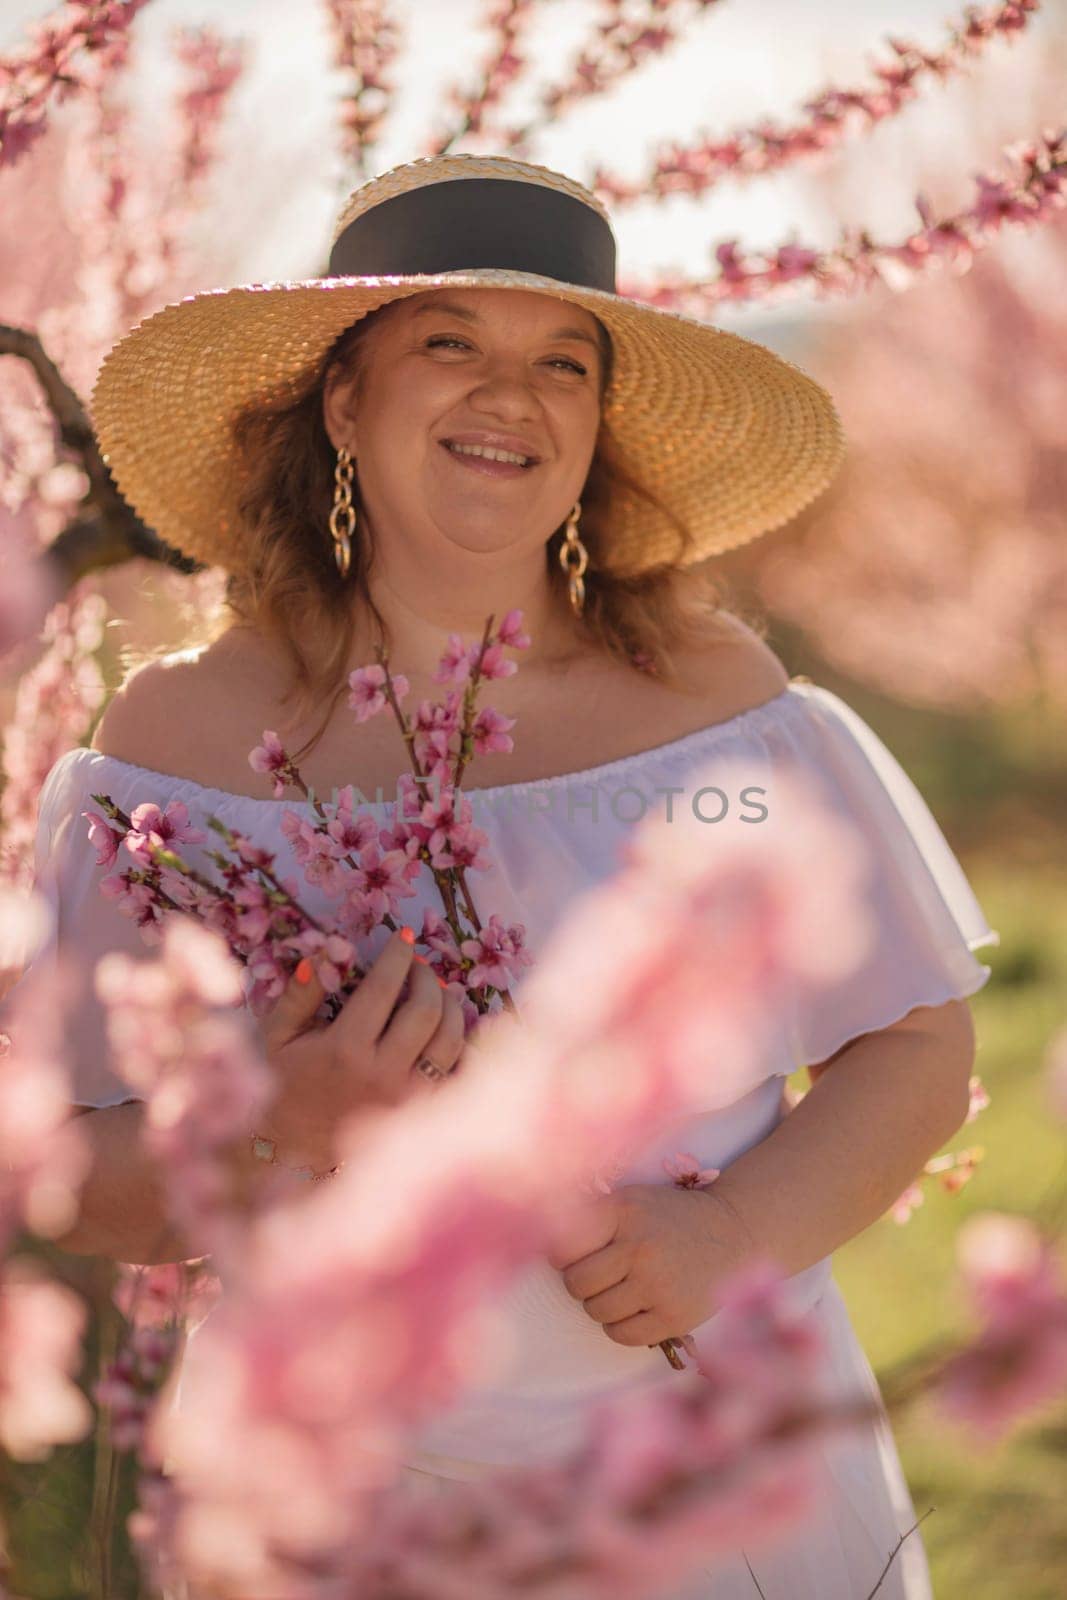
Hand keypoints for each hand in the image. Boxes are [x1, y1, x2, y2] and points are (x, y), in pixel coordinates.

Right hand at [251, 931, 465, 1167]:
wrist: (288, 1152)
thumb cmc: (279, 1086)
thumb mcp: (275, 1037)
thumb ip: (300, 995)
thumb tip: (325, 953)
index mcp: (344, 1050)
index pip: (384, 988)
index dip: (398, 956)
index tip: (403, 937)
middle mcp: (382, 1073)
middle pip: (427, 1010)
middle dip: (428, 977)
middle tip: (420, 966)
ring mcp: (407, 1098)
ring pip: (451, 1040)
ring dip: (451, 1006)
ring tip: (439, 993)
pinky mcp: (422, 1116)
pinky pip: (458, 1073)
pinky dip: (461, 1047)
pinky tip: (449, 1030)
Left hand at [546, 1182, 747, 1349]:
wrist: (733, 1233)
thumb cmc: (669, 1219)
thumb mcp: (632, 1201)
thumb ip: (590, 1216)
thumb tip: (536, 1238)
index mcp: (624, 1210)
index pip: (562, 1245)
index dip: (562, 1255)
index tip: (577, 1255)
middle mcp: (640, 1246)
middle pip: (576, 1283)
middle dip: (583, 1283)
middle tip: (603, 1275)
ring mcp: (658, 1284)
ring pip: (596, 1311)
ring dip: (603, 1305)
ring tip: (624, 1289)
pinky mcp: (674, 1317)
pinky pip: (621, 1335)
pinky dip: (621, 1326)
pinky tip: (637, 1308)